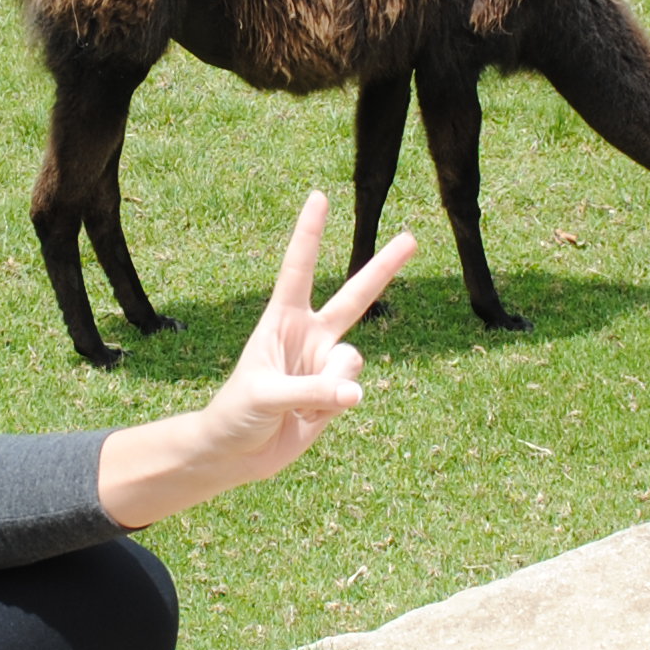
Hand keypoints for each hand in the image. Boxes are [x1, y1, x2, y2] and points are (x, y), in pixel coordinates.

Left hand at [96, 192, 417, 526]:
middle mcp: (309, 335)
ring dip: (333, 383)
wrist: (238, 452)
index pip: (299, 269)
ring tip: (302, 402)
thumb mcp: (264, 395)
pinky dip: (335, 405)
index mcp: (282, 320)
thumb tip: (355, 394)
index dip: (310, 233)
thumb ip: (310, 391)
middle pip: (355, 295)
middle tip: (412, 237)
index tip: (319, 197)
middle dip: (384, 267)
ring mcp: (326, 363)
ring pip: (352, 360)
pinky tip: (312, 416)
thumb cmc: (237, 412)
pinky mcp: (337, 393)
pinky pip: (351, 391)